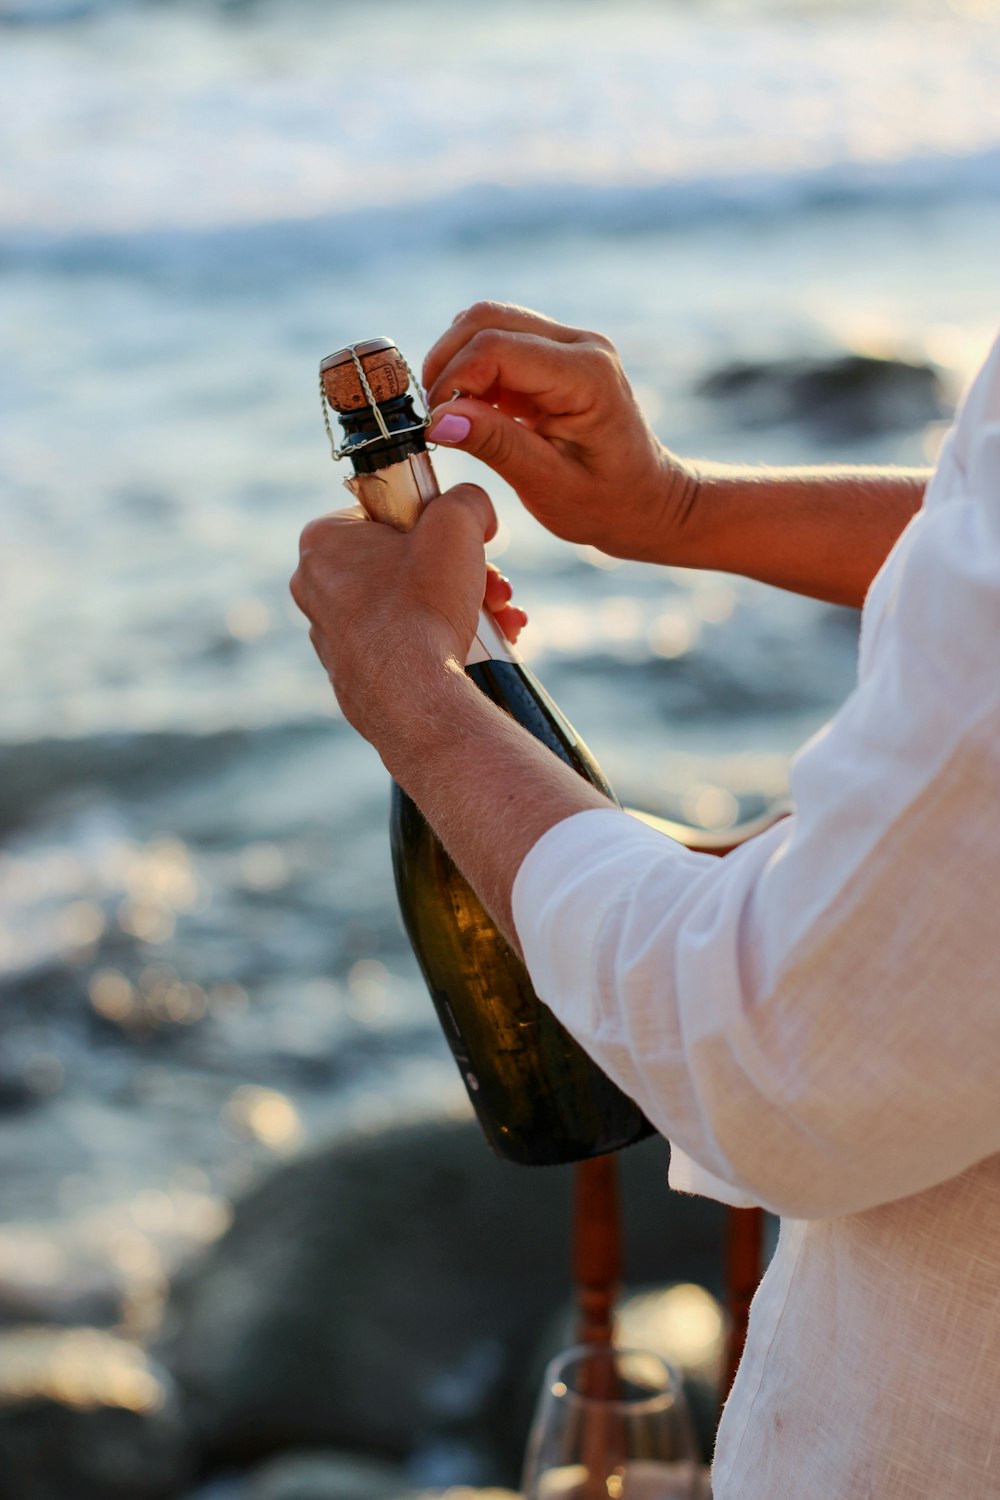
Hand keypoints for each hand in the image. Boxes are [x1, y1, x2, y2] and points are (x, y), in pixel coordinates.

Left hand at [290, 484, 521, 742]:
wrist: (417, 700)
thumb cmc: (425, 607)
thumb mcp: (458, 523)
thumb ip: (467, 498)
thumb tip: (474, 508)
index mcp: (323, 542)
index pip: (385, 512)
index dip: (432, 523)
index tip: (461, 541)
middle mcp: (315, 588)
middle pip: (402, 563)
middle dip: (458, 572)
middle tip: (494, 587)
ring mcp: (330, 636)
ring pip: (407, 606)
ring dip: (459, 606)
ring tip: (500, 620)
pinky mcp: (352, 675)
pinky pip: (402, 645)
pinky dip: (437, 642)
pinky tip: (474, 649)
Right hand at [423, 301, 696, 562]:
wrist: (646, 501)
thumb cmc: (605, 503)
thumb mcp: (547, 485)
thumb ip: (495, 445)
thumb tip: (438, 419)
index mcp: (586, 376)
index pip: (496, 349)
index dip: (453, 380)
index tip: (434, 424)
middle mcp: (581, 345)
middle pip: (487, 319)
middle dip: (447, 362)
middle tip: (434, 417)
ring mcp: (569, 344)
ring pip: (488, 322)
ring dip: (456, 362)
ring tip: (452, 415)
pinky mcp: (554, 354)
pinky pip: (499, 341)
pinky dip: (472, 370)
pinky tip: (473, 411)